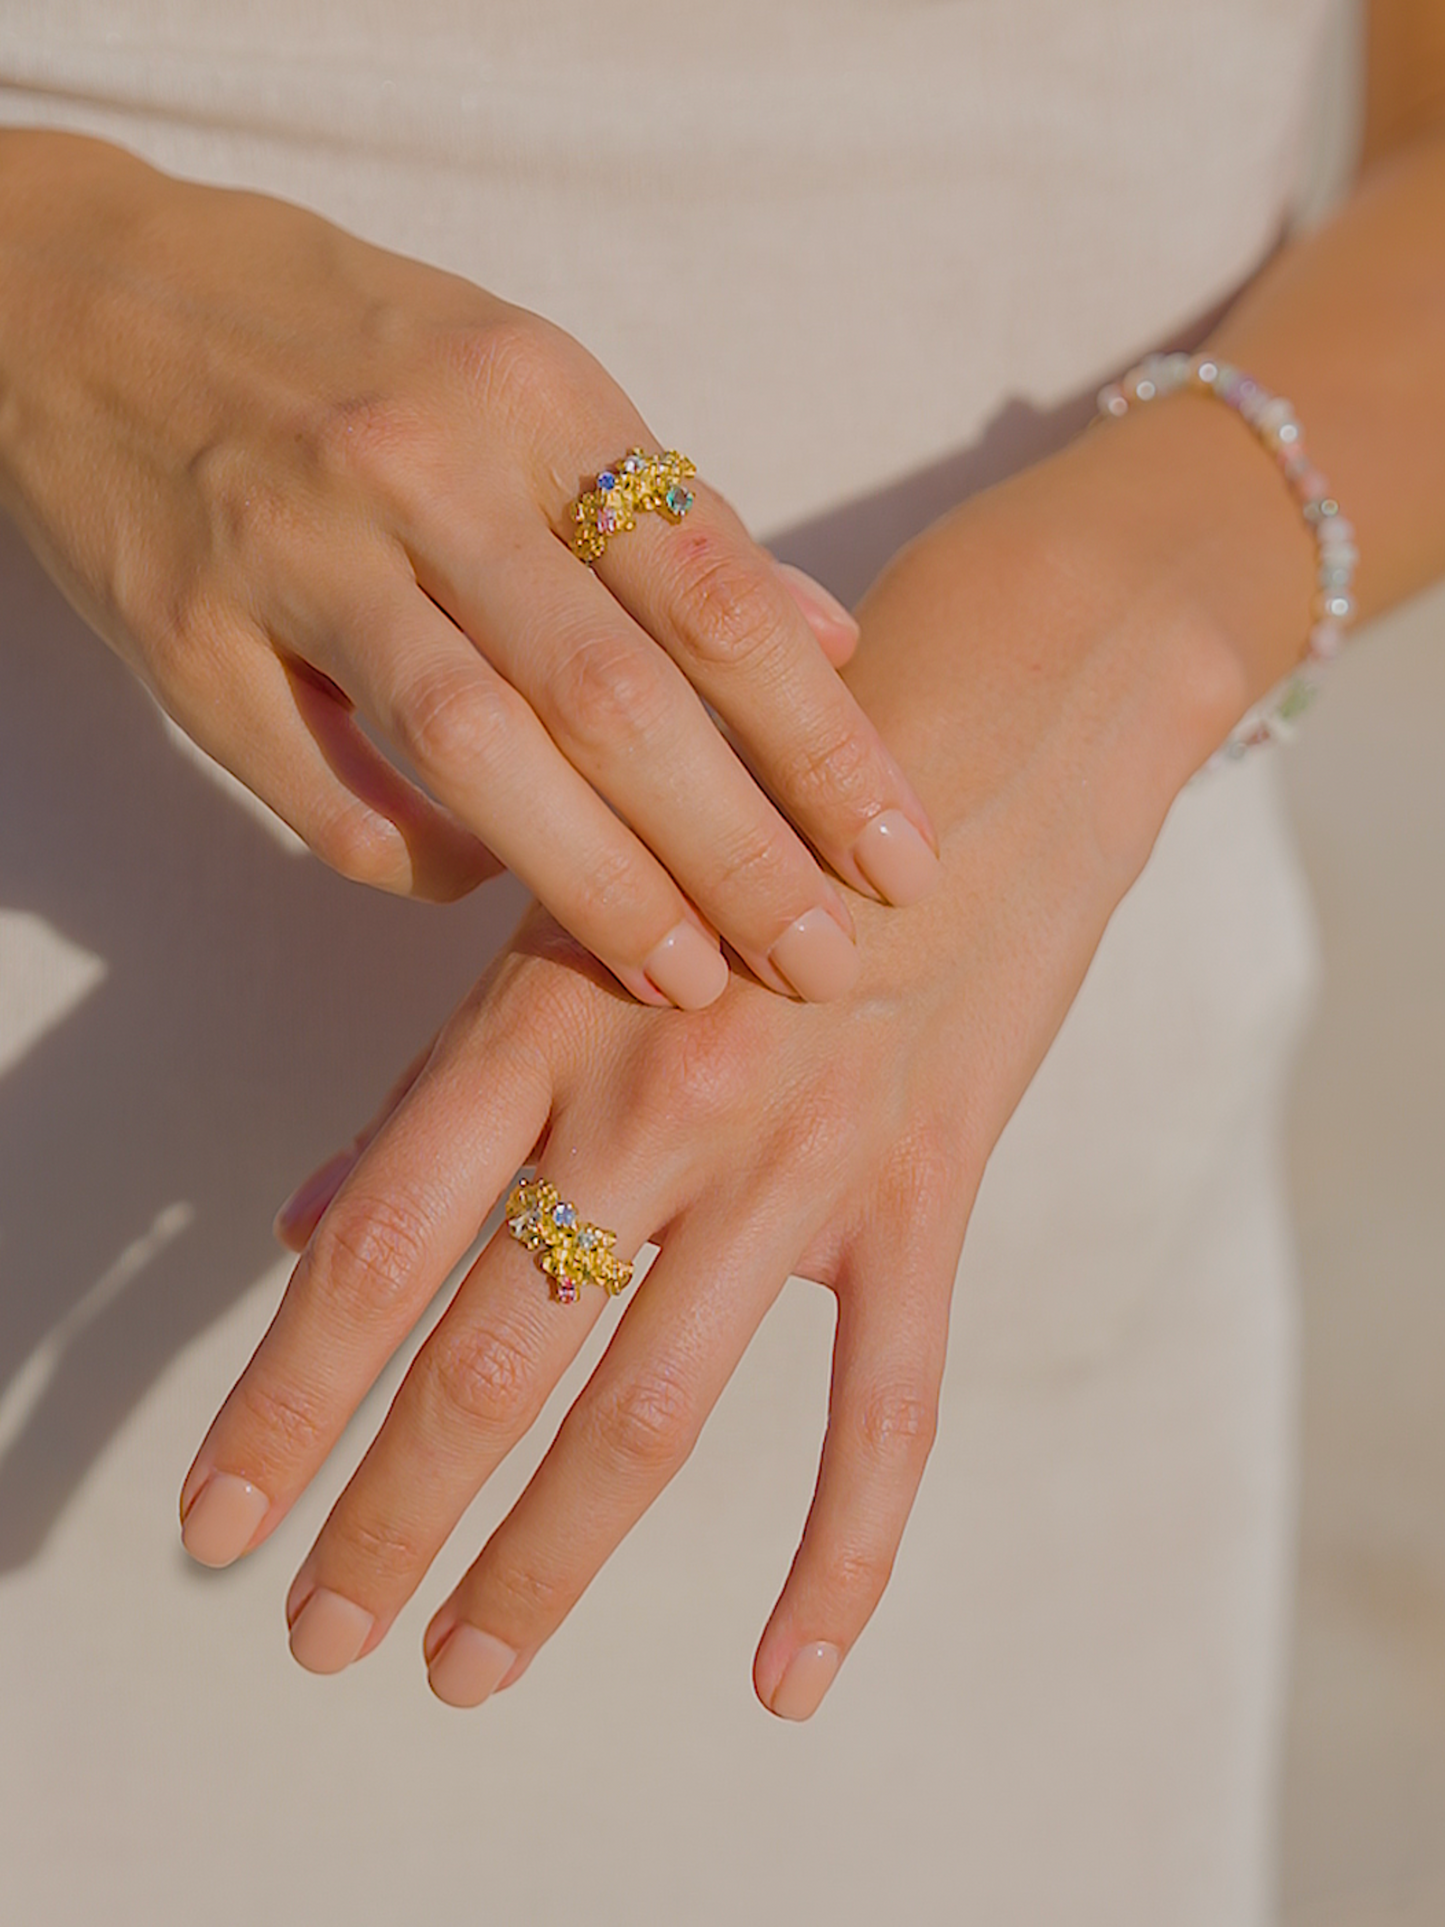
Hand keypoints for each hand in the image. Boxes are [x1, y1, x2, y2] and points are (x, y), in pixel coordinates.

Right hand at [0, 129, 938, 1005]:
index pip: (716, 593)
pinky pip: (320, 795)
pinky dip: (416, 864)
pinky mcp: (184, 635)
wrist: (82, 286)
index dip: (821, 742)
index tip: (900, 855)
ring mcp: (295, 551)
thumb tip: (832, 640)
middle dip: (738, 850)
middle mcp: (425, 468)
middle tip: (824, 960)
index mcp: (536, 393)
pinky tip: (481, 895)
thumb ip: (674, 513)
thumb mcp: (524, 374)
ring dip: (599, 886)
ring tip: (687, 977)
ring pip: (477, 754)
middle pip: (616, 695)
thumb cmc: (341, 342)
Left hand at [177, 398, 1254, 1709]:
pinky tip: (781, 1675)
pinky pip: (889, 1408)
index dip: (286, 1400)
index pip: (381, 1244)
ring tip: (463, 1669)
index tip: (214, 1525)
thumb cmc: (750, 799)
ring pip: (656, 1410)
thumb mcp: (578, 905)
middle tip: (318, 1638)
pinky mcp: (927, 1189)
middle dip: (392, 1518)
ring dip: (546, 1559)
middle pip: (495, 1355)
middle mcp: (658, 1098)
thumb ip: (451, 1077)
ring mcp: (800, 1154)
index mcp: (548, 1015)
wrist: (995, 717)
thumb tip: (322, 1227)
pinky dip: (838, 1553)